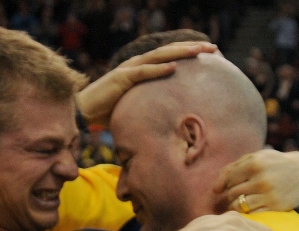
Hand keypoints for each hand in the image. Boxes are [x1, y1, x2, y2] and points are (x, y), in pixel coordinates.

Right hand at [76, 42, 217, 126]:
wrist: (85, 111)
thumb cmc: (109, 110)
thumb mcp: (135, 104)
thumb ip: (150, 102)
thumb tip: (168, 114)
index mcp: (141, 68)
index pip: (168, 56)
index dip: (187, 52)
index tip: (208, 53)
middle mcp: (136, 64)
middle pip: (168, 52)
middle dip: (190, 48)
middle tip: (213, 47)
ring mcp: (129, 69)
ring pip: (159, 57)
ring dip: (179, 53)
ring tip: (198, 51)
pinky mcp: (121, 79)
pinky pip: (143, 72)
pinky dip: (158, 69)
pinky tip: (174, 67)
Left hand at [213, 149, 298, 213]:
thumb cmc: (273, 164)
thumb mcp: (255, 158)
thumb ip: (232, 168)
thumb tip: (215, 190)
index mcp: (254, 163)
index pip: (226, 179)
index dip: (223, 185)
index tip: (225, 188)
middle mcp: (261, 178)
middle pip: (231, 193)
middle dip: (230, 196)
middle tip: (235, 196)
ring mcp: (269, 194)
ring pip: (239, 205)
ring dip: (235, 207)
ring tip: (240, 204)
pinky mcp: (276, 207)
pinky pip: (252, 214)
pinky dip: (247, 214)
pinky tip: (250, 210)